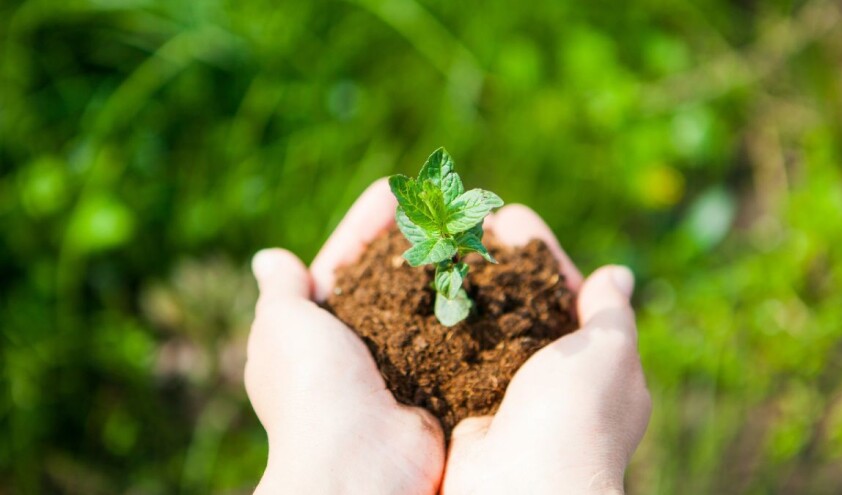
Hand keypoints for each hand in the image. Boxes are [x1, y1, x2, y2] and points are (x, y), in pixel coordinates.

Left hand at [245, 179, 444, 493]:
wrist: (361, 461)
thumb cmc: (312, 388)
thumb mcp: (281, 328)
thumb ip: (281, 291)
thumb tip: (270, 259)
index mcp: (316, 330)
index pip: (344, 261)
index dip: (366, 225)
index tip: (394, 190)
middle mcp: (360, 346)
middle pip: (390, 277)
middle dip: (414, 238)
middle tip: (444, 202)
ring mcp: (402, 364)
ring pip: (427, 300)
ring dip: (448, 263)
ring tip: (472, 224)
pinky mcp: (440, 381)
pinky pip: (457, 332)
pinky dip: (472, 301)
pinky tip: (489, 269)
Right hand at [442, 207, 651, 494]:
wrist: (524, 489)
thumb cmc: (578, 419)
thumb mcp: (611, 354)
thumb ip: (611, 312)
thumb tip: (619, 274)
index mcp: (592, 364)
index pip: (565, 291)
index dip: (539, 253)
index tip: (510, 216)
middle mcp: (548, 378)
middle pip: (519, 302)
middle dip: (496, 262)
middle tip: (467, 222)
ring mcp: (505, 392)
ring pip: (483, 323)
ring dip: (464, 285)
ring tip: (438, 244)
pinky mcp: (466, 405)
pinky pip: (453, 353)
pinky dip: (440, 320)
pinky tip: (421, 288)